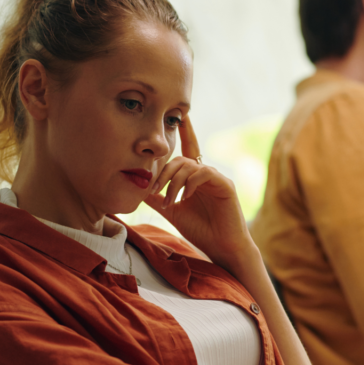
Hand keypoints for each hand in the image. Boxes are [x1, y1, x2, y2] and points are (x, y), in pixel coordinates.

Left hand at [145, 116, 254, 272]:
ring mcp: (217, 178)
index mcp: (196, 178)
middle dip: (163, 172)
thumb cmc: (201, 230)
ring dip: (173, 182)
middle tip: (154, 190)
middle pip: (181, 159)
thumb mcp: (172, 211)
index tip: (178, 116)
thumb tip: (138, 186)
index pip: (188, 149)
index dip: (185, 131)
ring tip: (168, 201)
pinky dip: (190, 182)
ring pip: (190, 166)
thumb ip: (158, 197)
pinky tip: (185, 197)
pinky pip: (204, 172)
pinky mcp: (226, 185)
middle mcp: (207, 174)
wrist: (221, 248)